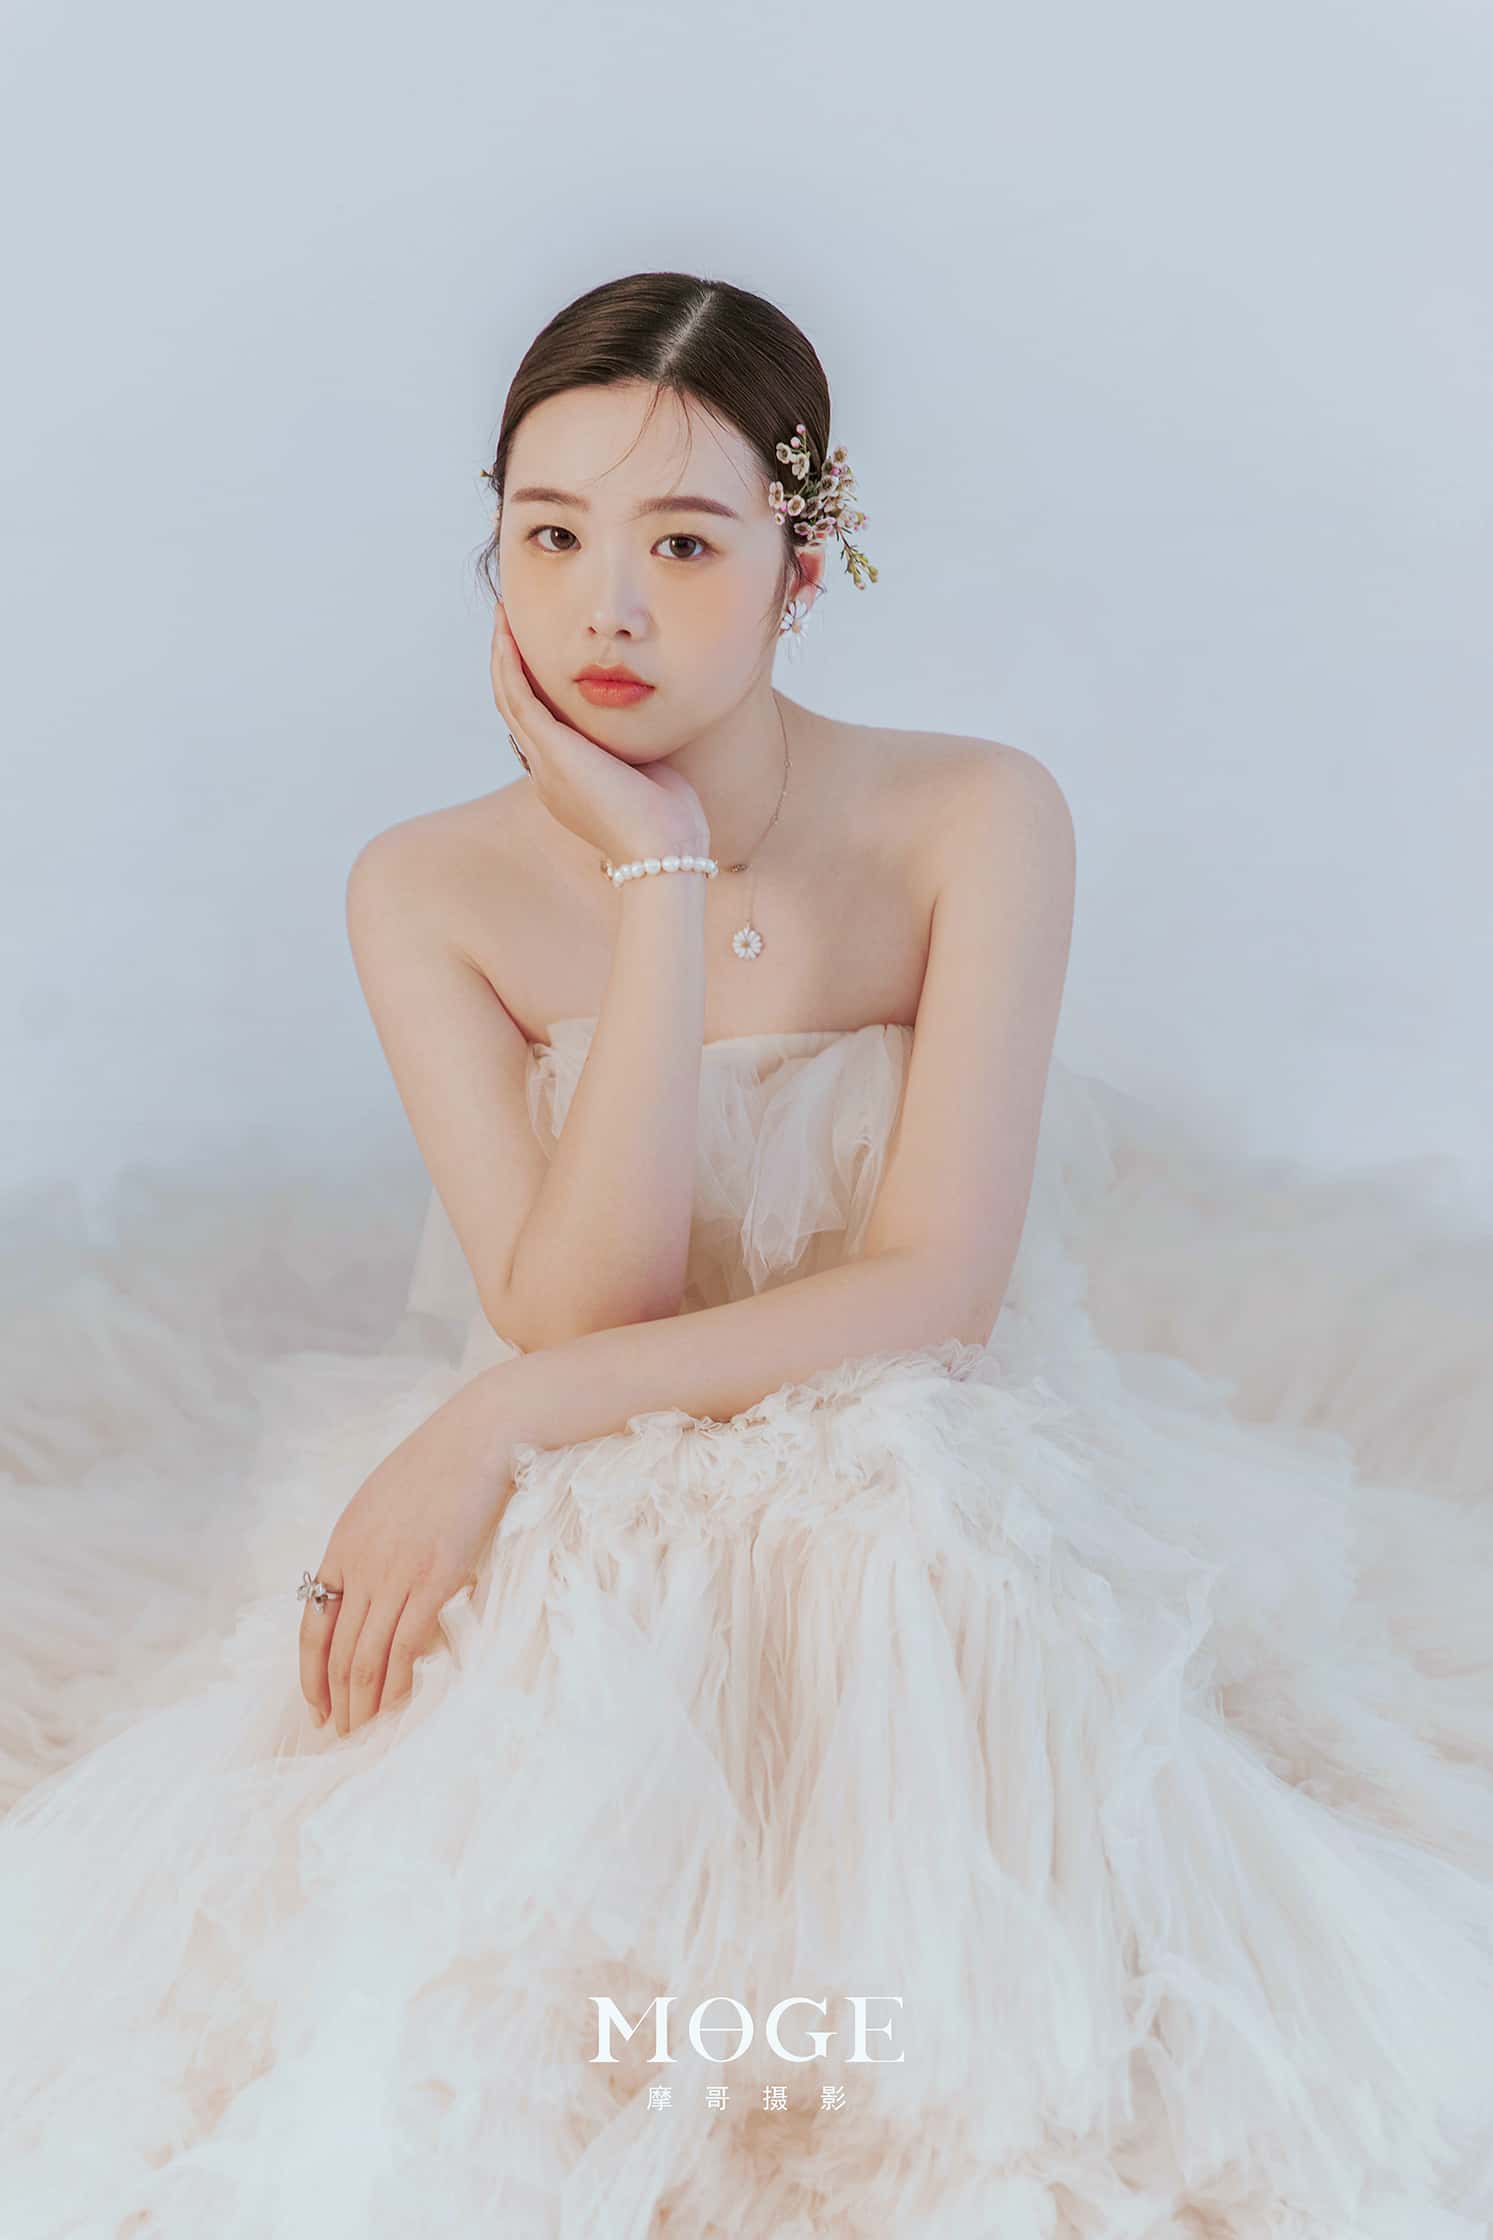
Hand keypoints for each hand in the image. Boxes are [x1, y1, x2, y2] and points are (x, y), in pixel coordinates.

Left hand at [298, 1369, 518, 1736]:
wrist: (477, 1437)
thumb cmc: (437, 1466)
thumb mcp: (381, 1505)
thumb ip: (369, 1548)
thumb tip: (371, 1591)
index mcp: (342, 1547)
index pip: (312, 1626)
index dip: (310, 1673)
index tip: (315, 1706)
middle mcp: (361, 1566)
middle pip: (338, 1651)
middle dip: (337, 1700)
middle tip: (343, 1736)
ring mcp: (397, 1574)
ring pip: (367, 1656)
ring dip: (365, 1702)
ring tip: (367, 1733)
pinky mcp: (435, 1579)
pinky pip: (407, 1644)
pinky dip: (399, 1681)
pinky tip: (400, 1704)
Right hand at [490, 600, 707, 864]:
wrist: (665, 850)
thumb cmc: (670, 821)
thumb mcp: (649, 774)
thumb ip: (637, 749)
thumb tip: (645, 724)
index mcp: (568, 784)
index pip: (541, 728)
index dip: (534, 688)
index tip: (539, 654)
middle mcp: (547, 774)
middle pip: (516, 709)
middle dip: (510, 664)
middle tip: (509, 624)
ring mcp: (545, 764)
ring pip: (508, 699)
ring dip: (502, 656)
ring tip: (502, 618)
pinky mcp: (551, 751)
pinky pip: (517, 698)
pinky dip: (509, 664)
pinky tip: (508, 635)